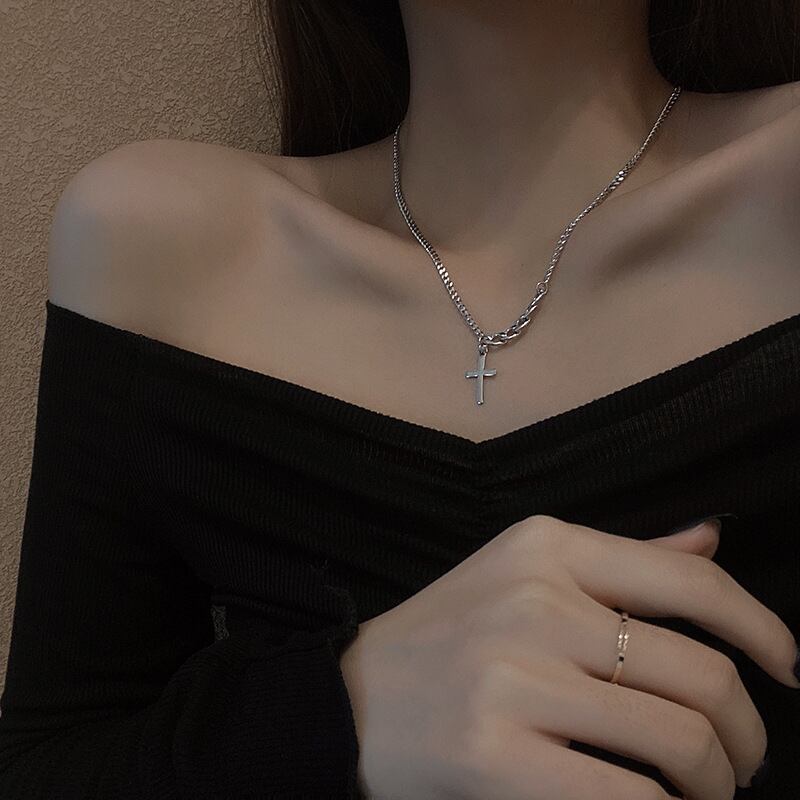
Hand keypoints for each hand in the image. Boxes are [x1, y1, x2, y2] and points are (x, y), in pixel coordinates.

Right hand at [339, 515, 797, 799]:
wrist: (350, 699)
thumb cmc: (448, 634)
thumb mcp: (524, 571)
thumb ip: (623, 557)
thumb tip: (709, 538)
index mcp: (546, 546)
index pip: (691, 581)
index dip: (764, 629)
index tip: (788, 668)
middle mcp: (536, 602)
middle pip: (699, 674)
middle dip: (747, 734)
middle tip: (742, 761)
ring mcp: (514, 680)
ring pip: (680, 742)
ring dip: (716, 782)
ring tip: (705, 792)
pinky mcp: (497, 758)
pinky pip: (628, 797)